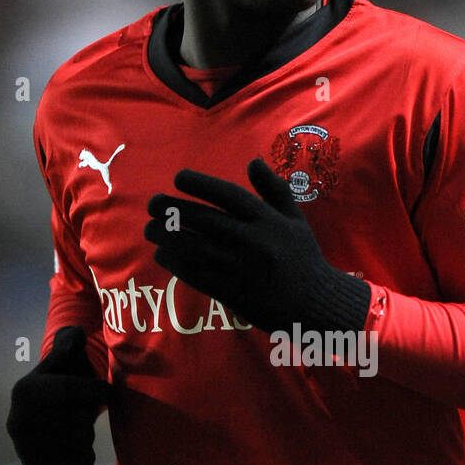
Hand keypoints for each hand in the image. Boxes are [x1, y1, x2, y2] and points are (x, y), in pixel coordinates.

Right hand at [6, 327, 109, 464]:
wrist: (43, 418)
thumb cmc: (62, 381)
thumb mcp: (64, 358)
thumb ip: (69, 343)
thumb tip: (75, 335)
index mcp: (25, 391)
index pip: (71, 391)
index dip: (97, 391)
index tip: (107, 392)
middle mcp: (18, 422)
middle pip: (78, 420)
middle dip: (87, 414)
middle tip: (80, 410)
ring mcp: (24, 450)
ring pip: (79, 444)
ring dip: (85, 435)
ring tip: (75, 426)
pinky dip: (84, 458)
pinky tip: (78, 447)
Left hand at [144, 158, 369, 334]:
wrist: (315, 304)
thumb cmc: (303, 257)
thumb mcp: (295, 219)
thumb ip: (274, 189)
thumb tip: (252, 161)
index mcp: (269, 221)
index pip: (229, 196)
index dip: (201, 184)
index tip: (178, 178)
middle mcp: (255, 243)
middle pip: (206, 221)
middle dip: (174, 210)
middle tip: (153, 203)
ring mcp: (243, 270)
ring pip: (196, 249)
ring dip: (168, 237)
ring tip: (150, 228)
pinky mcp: (234, 293)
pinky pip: (197, 275)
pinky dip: (176, 263)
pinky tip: (162, 253)